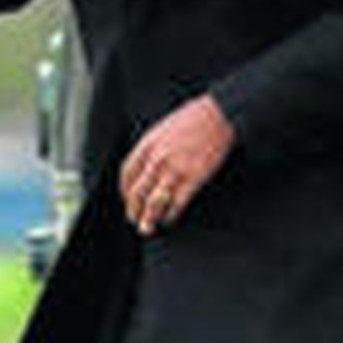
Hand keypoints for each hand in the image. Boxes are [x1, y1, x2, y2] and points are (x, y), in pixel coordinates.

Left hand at [120, 95, 235, 235]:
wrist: (218, 114)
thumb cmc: (194, 118)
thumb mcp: (163, 128)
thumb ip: (152, 148)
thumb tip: (146, 168)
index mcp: (147, 145)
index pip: (126, 174)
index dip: (124, 191)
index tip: (127, 199)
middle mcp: (157, 159)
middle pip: (137, 192)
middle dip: (133, 210)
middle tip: (134, 219)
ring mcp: (174, 170)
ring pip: (153, 203)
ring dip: (148, 219)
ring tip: (147, 228)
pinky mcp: (193, 178)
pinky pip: (176, 204)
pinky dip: (171, 216)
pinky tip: (170, 219)